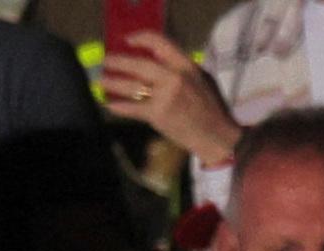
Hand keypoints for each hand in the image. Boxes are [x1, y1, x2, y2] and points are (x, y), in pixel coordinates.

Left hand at [98, 31, 241, 163]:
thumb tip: (157, 60)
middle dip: (118, 62)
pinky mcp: (158, 115)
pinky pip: (132, 108)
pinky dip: (119, 107)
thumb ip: (182, 68)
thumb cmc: (213, 109)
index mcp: (187, 67)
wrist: (220, 138)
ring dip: (113, 83)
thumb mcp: (203, 80)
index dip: (141, 38)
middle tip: (107, 62)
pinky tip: (110, 105)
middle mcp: (174, 78)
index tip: (128, 41)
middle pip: (138, 64)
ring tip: (103, 81)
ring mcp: (165, 97)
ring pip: (131, 85)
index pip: (159, 43)